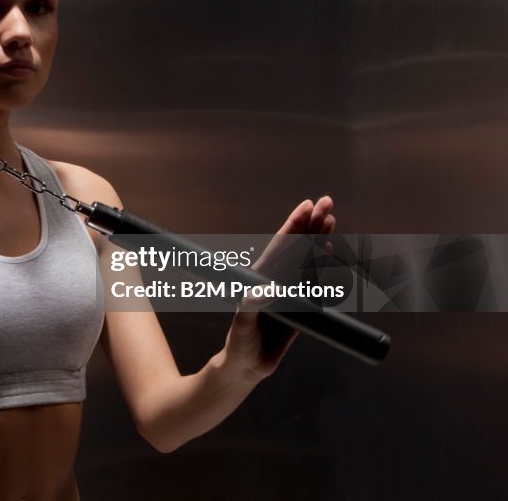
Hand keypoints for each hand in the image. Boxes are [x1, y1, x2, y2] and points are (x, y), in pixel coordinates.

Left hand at [219, 196, 335, 381]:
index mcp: (260, 278)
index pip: (280, 246)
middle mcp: (275, 279)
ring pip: (307, 257)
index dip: (293, 225)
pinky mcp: (300, 304)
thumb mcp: (241, 327)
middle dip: (310, 223)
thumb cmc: (239, 345)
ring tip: (330, 217)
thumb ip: (249, 309)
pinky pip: (314, 279)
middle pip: (296, 245)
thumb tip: (264, 291)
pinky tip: (328, 247)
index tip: (306, 206)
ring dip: (318, 237)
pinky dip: (322, 263)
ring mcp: (288, 289)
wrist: (248, 366)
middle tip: (327, 202)